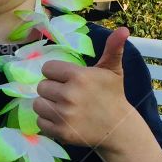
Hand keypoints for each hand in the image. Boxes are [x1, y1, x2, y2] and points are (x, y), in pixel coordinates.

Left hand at [33, 26, 131, 149]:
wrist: (118, 129)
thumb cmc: (113, 96)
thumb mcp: (113, 71)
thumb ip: (113, 48)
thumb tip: (123, 29)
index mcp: (79, 76)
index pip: (48, 69)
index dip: (56, 74)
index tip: (67, 80)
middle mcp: (69, 95)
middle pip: (41, 86)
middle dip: (52, 90)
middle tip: (66, 95)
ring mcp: (64, 115)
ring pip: (38, 104)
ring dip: (47, 105)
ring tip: (62, 107)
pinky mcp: (61, 132)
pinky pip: (40, 122)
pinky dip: (48, 121)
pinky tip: (62, 119)